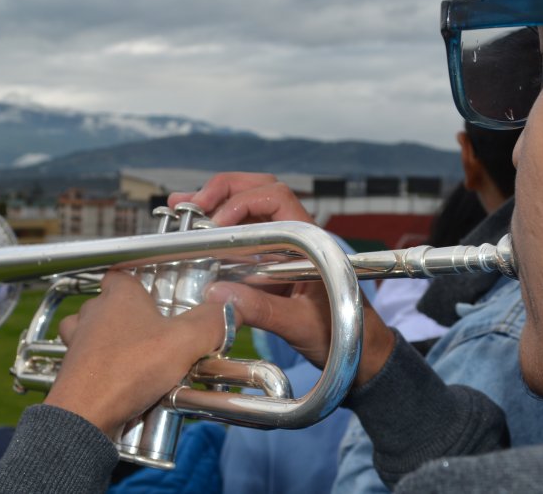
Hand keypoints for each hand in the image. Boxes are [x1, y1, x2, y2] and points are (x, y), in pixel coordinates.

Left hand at [45, 271, 231, 435]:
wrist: (85, 415)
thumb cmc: (130, 370)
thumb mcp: (185, 342)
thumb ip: (211, 321)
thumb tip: (231, 309)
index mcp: (118, 296)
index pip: (122, 274)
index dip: (140, 284)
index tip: (158, 298)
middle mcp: (92, 313)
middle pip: (111, 304)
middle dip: (132, 317)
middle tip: (158, 334)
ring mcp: (78, 341)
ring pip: (95, 331)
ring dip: (113, 341)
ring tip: (139, 358)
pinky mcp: (71, 370)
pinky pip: (88, 360)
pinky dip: (102, 367)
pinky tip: (122, 381)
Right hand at [170, 172, 395, 386]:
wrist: (360, 350)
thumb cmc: (342, 334)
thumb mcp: (300, 325)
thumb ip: (262, 310)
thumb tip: (216, 295)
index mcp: (310, 242)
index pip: (276, 199)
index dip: (242, 203)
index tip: (216, 225)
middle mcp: (296, 236)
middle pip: (259, 190)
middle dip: (223, 191)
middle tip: (190, 205)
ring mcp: (283, 247)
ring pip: (250, 208)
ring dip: (216, 204)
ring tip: (182, 207)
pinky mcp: (272, 262)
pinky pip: (245, 235)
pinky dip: (219, 229)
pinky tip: (194, 231)